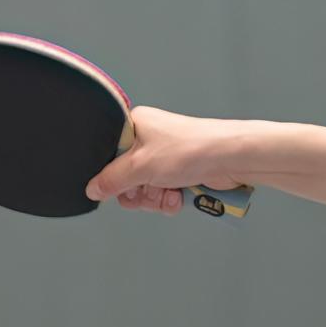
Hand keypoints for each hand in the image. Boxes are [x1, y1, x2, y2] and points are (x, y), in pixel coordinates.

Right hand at [86, 106, 247, 214]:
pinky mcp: (181, 173)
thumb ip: (111, 180)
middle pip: (125, 177)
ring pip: (144, 190)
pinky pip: (163, 194)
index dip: (110, 174)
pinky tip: (179, 196)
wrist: (233, 158)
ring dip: (155, 199)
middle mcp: (148, 140)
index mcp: (135, 126)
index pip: (107, 154)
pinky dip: (170, 200)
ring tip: (169, 193)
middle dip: (136, 192)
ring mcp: (166, 158)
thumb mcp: (140, 165)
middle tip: (147, 190)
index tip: (120, 183)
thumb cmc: (191, 149)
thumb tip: (92, 190)